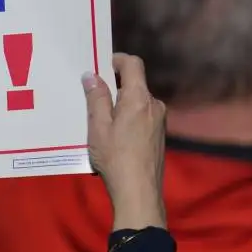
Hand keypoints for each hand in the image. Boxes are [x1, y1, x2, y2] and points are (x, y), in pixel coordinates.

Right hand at [83, 54, 166, 230]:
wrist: (138, 191)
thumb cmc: (115, 156)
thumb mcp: (98, 125)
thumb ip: (96, 97)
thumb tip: (92, 75)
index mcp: (139, 98)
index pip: (133, 64)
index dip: (117, 60)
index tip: (100, 65)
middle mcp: (154, 104)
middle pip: (134, 84)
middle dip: (114, 86)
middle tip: (92, 97)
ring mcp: (160, 120)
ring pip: (138, 101)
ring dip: (120, 104)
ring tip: (100, 121)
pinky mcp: (160, 135)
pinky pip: (142, 116)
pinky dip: (127, 117)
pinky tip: (114, 136)